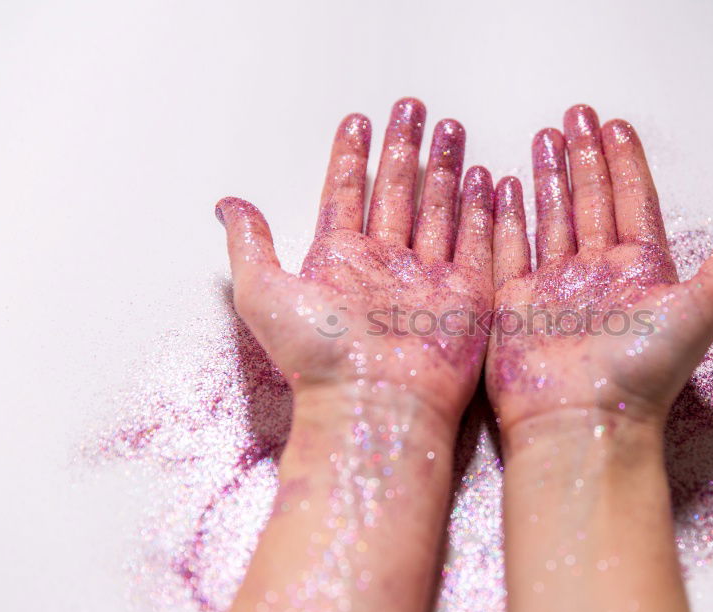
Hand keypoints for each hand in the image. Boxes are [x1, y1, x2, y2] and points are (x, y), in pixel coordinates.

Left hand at [212, 99, 494, 611]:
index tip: (357, 122)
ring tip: (451, 129)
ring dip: (444, 168)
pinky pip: (477, 241)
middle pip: (396, 192)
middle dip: (403, 148)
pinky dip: (482, 209)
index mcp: (339, 261)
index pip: (346, 194)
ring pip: (438, 208)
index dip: (350, 157)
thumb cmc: (318, 359)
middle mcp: (385, 264)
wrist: (376, 402)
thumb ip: (250, 244)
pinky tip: (485, 177)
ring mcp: (428, 278)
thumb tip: (227, 203)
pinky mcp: (467, 295)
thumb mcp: (263, 293)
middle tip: (411, 108)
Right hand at [487, 104, 712, 611]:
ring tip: (544, 138)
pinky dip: (507, 217)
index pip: (632, 201)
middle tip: (576, 115)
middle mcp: (598, 274)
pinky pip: (510, 248)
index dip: (625, 163)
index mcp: (641, 271)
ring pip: (552, 217)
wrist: (583, 425)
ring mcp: (555, 287)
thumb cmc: (644, 374)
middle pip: (591, 201)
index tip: (616, 126)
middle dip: (584, 158)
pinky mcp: (516, 304)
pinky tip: (504, 187)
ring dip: (549, 178)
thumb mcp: (701, 307)